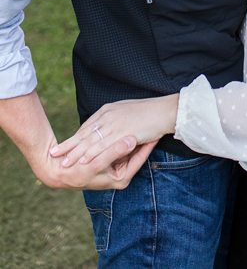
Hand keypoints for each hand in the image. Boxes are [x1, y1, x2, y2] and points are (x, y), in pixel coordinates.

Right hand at [36, 135, 155, 189]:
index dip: (148, 145)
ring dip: (134, 135)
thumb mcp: (97, 165)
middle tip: (156, 125)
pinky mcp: (110, 158)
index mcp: (123, 176)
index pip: (140, 158)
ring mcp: (115, 166)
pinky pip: (118, 145)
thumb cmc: (77, 172)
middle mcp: (121, 172)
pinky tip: (127, 124)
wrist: (58, 172)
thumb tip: (132, 140)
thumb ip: (114, 152)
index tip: (158, 133)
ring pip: (128, 147)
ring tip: (146, 122)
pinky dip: (121, 136)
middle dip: (144, 138)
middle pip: (136, 152)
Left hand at [50, 95, 177, 169]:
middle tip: (54, 154)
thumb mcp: (127, 111)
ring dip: (76, 153)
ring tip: (65, 162)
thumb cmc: (150, 111)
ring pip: (91, 141)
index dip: (74, 136)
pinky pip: (104, 146)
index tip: (63, 145)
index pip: (87, 126)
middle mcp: (108, 116)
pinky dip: (92, 154)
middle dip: (68, 145)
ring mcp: (115, 124)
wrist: (165, 110)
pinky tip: (84, 161)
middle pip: (84, 134)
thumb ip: (114, 117)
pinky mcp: (122, 133)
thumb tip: (106, 124)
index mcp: (108, 110)